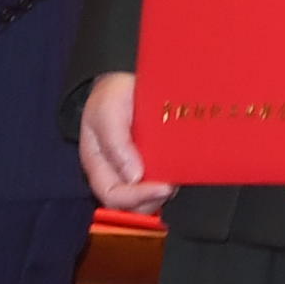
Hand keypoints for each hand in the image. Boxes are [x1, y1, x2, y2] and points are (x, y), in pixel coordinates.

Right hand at [77, 73, 167, 213]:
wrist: (126, 79)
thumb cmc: (111, 96)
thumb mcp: (107, 113)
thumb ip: (116, 144)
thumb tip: (134, 177)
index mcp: (98, 165)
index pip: (113, 195)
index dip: (137, 197)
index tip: (164, 186)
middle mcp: (117, 172)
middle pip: (132, 204)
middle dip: (153, 199)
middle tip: (174, 182)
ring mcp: (137, 168)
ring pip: (150, 197)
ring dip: (166, 190)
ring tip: (179, 172)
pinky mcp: (155, 160)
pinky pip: (164, 178)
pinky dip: (175, 176)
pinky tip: (185, 164)